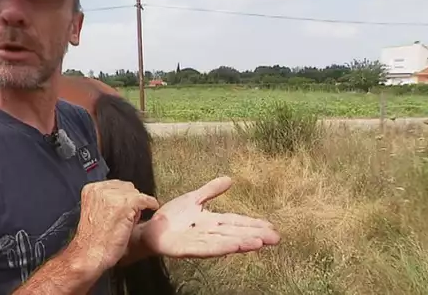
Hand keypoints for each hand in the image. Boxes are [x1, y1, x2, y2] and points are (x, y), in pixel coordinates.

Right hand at [72, 180, 158, 271]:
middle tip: (129, 215)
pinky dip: (150, 203)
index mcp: (91, 189)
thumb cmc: (93, 240)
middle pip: (126, 187)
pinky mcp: (124, 205)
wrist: (90, 254)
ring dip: (137, 205)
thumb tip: (126, 198)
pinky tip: (152, 207)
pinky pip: (144, 199)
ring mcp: (112, 196)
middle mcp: (100, 189)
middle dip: (130, 199)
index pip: (115, 184)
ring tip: (130, 220)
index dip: (124, 196)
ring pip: (135, 193)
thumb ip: (107, 201)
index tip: (129, 203)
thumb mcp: (95, 212)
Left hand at [141, 177, 279, 257]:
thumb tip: (230, 179)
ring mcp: (200, 241)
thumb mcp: (193, 198)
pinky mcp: (187, 249)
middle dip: (255, 235)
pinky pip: (206, 248)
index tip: (272, 227)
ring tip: (259, 243)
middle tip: (276, 238)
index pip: (237, 221)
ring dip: (242, 242)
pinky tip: (233, 246)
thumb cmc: (171, 217)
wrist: (150, 229)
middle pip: (236, 233)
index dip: (253, 224)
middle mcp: (209, 232)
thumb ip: (211, 190)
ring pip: (225, 242)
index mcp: (212, 221)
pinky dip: (220, 247)